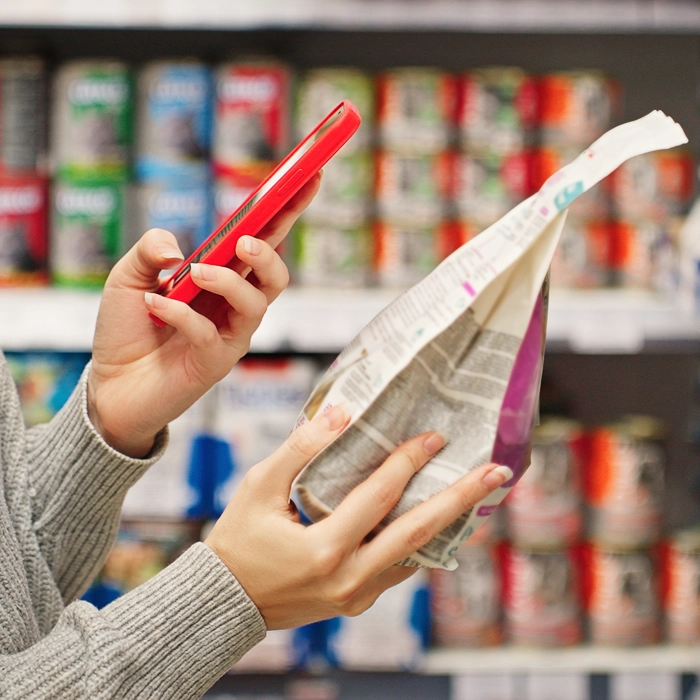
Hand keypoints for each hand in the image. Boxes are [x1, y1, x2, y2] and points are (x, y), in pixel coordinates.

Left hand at [87, 175, 320, 457]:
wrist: (111, 387)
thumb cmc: (126, 330)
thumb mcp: (128, 275)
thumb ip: (151, 249)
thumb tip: (180, 250)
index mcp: (222, 277)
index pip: (262, 239)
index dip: (286, 209)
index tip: (307, 176)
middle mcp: (233, 304)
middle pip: (276, 274)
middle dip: (270, 252)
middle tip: (246, 241)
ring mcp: (229, 335)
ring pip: (256, 303)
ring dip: (228, 282)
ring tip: (194, 273)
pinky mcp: (215, 363)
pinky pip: (210, 333)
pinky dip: (181, 315)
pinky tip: (153, 305)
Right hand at [204, 404, 511, 629]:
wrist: (228, 599)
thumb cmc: (239, 539)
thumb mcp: (259, 486)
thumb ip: (301, 448)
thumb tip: (340, 413)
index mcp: (324, 548)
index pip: (379, 496)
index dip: (408, 461)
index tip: (433, 437)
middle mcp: (349, 577)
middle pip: (418, 532)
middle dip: (461, 498)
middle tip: (497, 472)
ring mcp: (357, 594)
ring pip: (418, 555)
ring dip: (450, 522)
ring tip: (480, 495)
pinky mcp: (358, 600)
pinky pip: (402, 569)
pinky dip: (424, 543)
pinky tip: (440, 520)